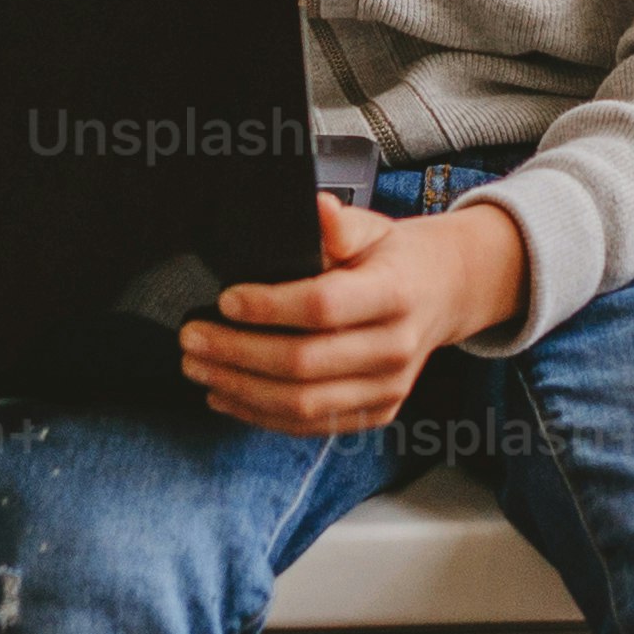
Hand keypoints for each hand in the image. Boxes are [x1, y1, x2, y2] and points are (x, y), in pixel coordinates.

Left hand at [183, 194, 525, 433]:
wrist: (441, 294)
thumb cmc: (392, 259)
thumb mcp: (371, 228)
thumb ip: (338, 223)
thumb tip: (315, 209)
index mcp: (395, 293)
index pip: (323, 306)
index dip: (268, 306)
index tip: (225, 299)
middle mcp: (396, 347)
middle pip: (304, 363)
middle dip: (237, 353)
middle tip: (192, 337)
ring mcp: (388, 387)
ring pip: (302, 404)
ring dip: (240, 389)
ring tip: (198, 368)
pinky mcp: (376, 412)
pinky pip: (310, 424)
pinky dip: (260, 414)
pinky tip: (226, 394)